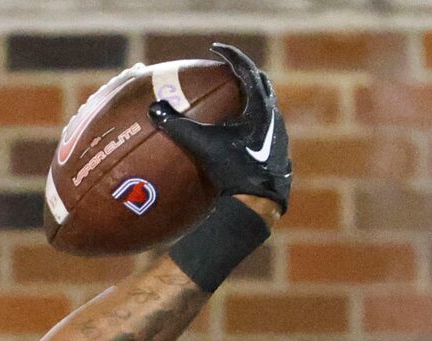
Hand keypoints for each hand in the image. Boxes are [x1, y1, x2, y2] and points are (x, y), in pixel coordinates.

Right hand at [151, 43, 289, 211]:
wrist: (259, 201)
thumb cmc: (232, 171)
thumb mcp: (201, 145)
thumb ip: (177, 125)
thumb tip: (154, 108)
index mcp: (259, 107)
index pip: (245, 70)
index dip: (230, 56)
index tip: (215, 48)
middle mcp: (273, 115)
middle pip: (259, 82)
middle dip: (243, 71)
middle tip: (227, 68)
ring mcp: (278, 133)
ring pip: (266, 103)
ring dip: (250, 94)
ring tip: (234, 94)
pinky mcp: (278, 149)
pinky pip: (266, 123)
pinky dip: (253, 116)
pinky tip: (241, 127)